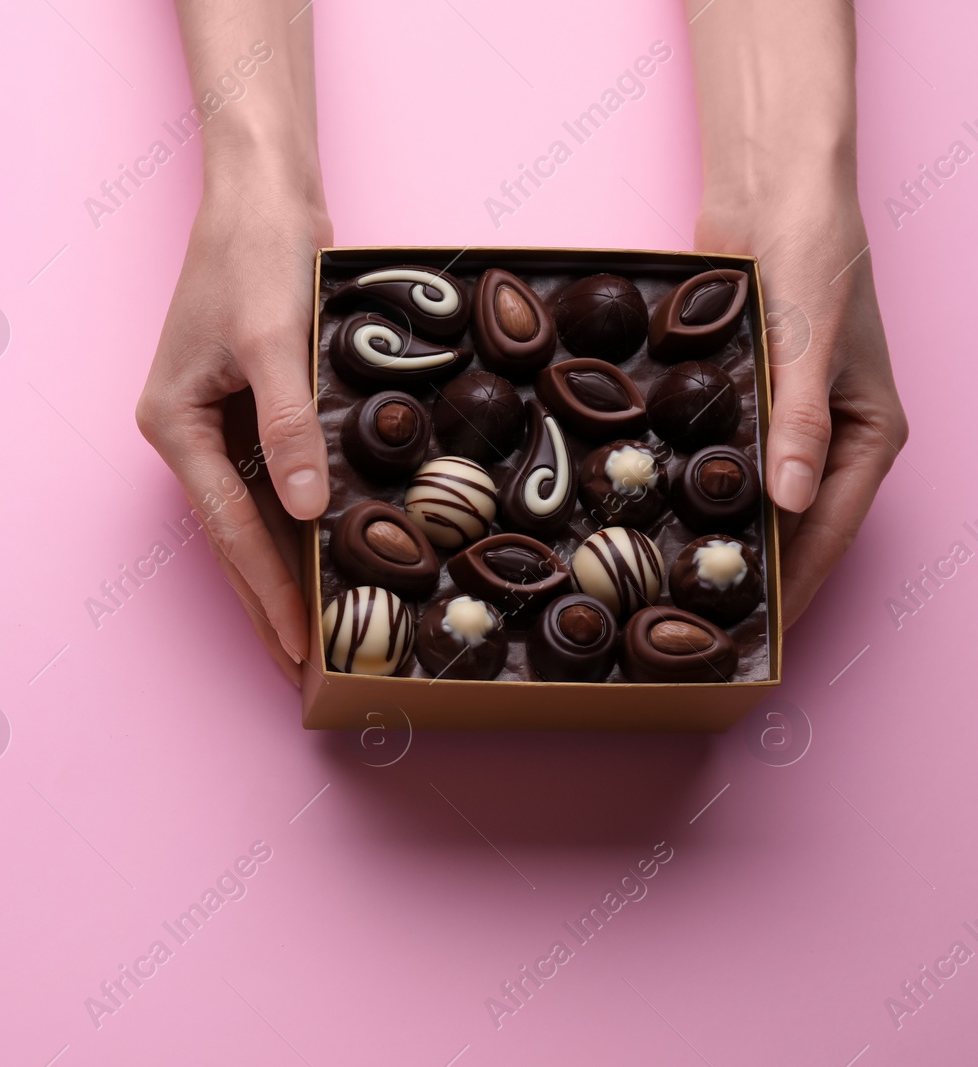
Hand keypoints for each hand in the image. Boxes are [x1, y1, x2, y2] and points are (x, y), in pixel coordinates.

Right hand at [137, 175, 332, 684]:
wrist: (262, 190)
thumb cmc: (257, 254)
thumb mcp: (276, 340)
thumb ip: (289, 428)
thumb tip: (308, 512)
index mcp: (174, 425)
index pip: (229, 529)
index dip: (267, 591)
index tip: (297, 647)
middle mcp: (189, 432)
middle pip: (234, 535)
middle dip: (269, 599)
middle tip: (304, 667)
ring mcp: (218, 421)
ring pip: (255, 514)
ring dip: (286, 567)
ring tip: (319, 629)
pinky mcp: (250, 406)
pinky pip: (275, 478)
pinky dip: (302, 518)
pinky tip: (331, 553)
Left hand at [696, 194, 908, 624]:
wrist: (773, 191)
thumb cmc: (813, 255)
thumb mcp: (808, 341)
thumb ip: (800, 422)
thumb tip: (790, 503)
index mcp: (870, 436)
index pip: (830, 532)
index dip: (794, 585)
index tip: (756, 633)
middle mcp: (832, 439)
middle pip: (791, 527)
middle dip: (750, 572)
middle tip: (693, 623)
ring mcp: (785, 422)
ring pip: (751, 499)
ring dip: (717, 536)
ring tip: (666, 586)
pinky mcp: (743, 401)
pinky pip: (720, 460)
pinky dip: (696, 487)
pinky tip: (653, 517)